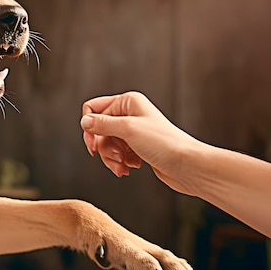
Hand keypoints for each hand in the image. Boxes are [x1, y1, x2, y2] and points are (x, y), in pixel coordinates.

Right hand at [80, 91, 200, 195]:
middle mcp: (129, 113)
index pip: (93, 109)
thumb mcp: (128, 130)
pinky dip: (120, 162)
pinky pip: (117, 153)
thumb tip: (84, 121)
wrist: (186, 165)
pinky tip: (131, 168)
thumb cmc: (163, 143)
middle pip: (98, 129)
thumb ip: (102, 124)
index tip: (94, 144)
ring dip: (111, 158)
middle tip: (115, 157)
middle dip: (103, 147)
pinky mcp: (137, 147)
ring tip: (124, 166)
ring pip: (106, 144)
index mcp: (128, 101)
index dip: (90, 127)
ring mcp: (133, 131)